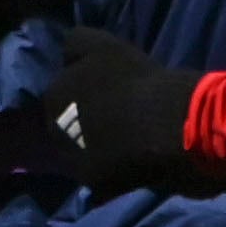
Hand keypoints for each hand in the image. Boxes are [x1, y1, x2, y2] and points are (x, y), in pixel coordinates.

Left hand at [47, 26, 201, 183]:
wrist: (170, 125)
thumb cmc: (138, 81)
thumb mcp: (102, 45)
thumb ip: (76, 43)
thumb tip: (64, 53)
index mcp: (55, 95)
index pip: (60, 94)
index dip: (83, 93)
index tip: (107, 92)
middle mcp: (56, 129)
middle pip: (65, 125)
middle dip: (84, 122)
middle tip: (116, 118)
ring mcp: (75, 159)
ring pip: (81, 151)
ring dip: (96, 146)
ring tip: (127, 141)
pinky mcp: (96, 183)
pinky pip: (99, 176)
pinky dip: (112, 170)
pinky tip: (134, 161)